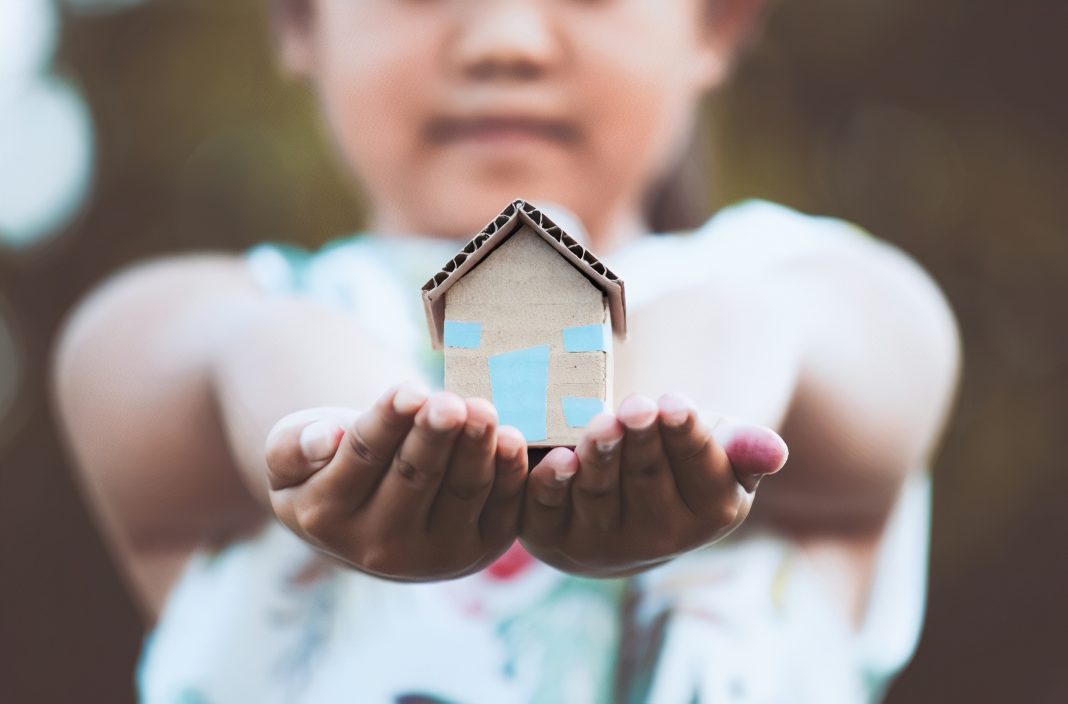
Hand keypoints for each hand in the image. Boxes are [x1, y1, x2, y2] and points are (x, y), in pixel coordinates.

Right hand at [264, 385, 527, 580]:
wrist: (370, 511)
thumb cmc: (329, 461)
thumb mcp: (289, 452)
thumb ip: (293, 447)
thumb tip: (326, 439)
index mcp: (326, 517)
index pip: (363, 459)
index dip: (389, 423)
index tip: (410, 389)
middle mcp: (379, 547)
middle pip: (414, 478)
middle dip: (435, 437)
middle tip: (451, 403)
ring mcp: (435, 554)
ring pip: (461, 493)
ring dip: (476, 450)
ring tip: (483, 412)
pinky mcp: (480, 549)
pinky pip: (500, 509)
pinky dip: (509, 474)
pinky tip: (514, 439)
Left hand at [519, 394, 787, 576]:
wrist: (620, 499)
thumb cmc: (678, 461)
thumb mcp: (719, 451)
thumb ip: (745, 449)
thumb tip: (776, 450)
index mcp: (709, 515)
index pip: (699, 470)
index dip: (685, 436)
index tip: (675, 403)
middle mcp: (655, 539)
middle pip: (647, 480)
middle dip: (641, 440)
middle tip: (636, 407)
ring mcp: (598, 542)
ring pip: (598, 494)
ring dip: (598, 459)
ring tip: (601, 425)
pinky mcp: (549, 536)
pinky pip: (543, 509)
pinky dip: (542, 482)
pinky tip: (544, 452)